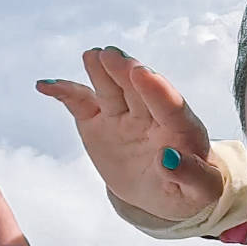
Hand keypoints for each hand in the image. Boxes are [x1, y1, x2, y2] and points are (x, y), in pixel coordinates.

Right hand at [35, 47, 224, 223]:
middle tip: (112, 56)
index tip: (142, 74)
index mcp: (183, 129)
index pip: (171, 107)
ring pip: (111, 90)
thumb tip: (168, 159)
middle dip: (125, 73)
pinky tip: (45, 85)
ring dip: (101, 72)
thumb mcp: (201, 189)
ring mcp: (124, 115)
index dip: (157, 91)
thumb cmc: (190, 187)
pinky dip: (64, 92)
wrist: (164, 189)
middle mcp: (152, 115)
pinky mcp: (99, 121)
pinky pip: (81, 104)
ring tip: (92, 56)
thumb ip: (191, 175)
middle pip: (138, 90)